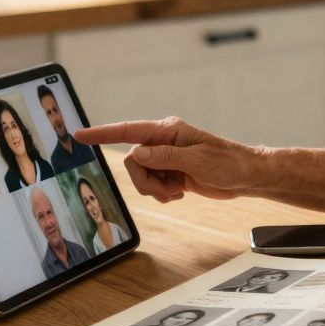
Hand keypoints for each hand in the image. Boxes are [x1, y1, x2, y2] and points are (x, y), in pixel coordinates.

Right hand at [75, 117, 257, 202]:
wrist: (245, 176)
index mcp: (168, 131)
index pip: (128, 131)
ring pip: (141, 177)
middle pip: (132, 163)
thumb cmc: (227, 162)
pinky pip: (152, 186)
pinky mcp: (171, 174)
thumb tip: (136, 153)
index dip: (102, 133)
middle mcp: (163, 142)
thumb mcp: (197, 160)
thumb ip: (164, 157)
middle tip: (168, 189)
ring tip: (177, 191)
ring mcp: (166, 158)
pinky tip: (180, 193)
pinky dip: (162, 194)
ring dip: (155, 190)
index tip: (79, 134)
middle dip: (145, 181)